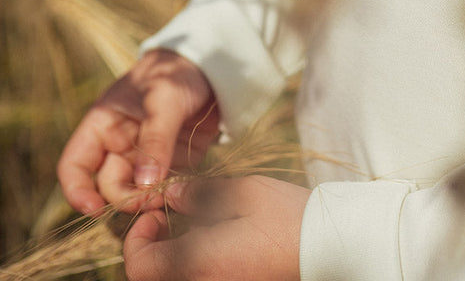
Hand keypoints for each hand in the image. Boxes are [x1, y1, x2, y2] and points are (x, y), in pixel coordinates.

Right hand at [57, 49, 219, 213]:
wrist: (211, 67)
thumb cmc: (175, 72)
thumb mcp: (164, 99)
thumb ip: (155, 139)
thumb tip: (144, 183)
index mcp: (103, 125)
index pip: (75, 165)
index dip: (77, 191)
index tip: (93, 209)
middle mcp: (120, 145)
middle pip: (109, 186)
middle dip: (125, 198)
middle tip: (150, 200)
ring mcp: (147, 156)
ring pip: (138, 193)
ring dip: (150, 201)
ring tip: (169, 197)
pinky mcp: (174, 162)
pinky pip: (166, 187)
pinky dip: (172, 194)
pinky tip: (184, 193)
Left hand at [123, 175, 309, 280]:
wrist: (327, 247)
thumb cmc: (286, 217)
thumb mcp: (243, 192)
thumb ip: (201, 194)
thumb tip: (172, 194)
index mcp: (197, 263)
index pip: (138, 265)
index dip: (137, 237)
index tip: (157, 212)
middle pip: (153, 277)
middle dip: (153, 247)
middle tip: (172, 217)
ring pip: (176, 278)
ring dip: (173, 256)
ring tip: (196, 224)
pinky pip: (200, 279)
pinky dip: (195, 263)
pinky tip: (216, 239)